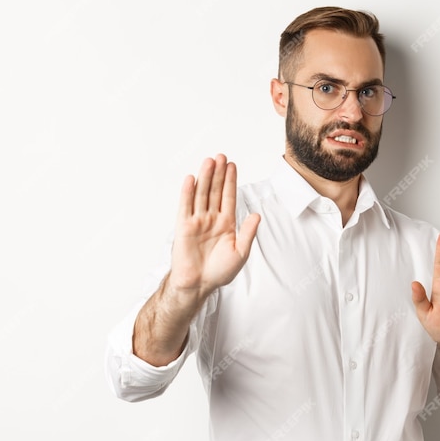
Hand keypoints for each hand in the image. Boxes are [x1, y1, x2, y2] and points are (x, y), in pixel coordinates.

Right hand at [168, 155, 260, 298]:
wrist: (199, 284)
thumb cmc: (219, 272)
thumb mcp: (240, 252)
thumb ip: (248, 233)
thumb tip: (256, 215)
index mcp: (226, 223)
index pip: (228, 197)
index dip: (230, 181)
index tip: (232, 165)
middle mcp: (211, 219)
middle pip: (214, 191)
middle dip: (218, 174)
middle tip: (221, 156)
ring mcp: (197, 221)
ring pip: (201, 195)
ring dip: (205, 178)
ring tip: (209, 161)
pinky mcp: (184, 227)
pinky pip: (185, 206)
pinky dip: (188, 192)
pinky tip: (191, 179)